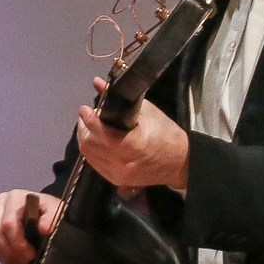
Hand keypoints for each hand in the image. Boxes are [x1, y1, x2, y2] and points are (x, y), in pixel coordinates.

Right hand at [0, 189, 60, 263]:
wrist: (44, 212)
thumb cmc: (50, 211)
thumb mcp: (58, 211)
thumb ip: (53, 217)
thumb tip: (44, 228)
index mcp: (15, 197)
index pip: (8, 222)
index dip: (17, 242)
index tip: (31, 254)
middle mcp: (0, 204)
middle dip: (10, 251)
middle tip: (27, 260)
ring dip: (5, 255)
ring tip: (22, 261)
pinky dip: (0, 255)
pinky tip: (14, 259)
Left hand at [77, 77, 189, 194]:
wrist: (180, 162)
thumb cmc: (166, 133)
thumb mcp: (147, 111)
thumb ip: (119, 98)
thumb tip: (98, 83)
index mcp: (133, 145)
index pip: (102, 133)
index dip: (89, 119)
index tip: (84, 109)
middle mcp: (122, 162)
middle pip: (90, 144)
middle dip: (84, 128)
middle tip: (87, 116)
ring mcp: (118, 174)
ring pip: (88, 155)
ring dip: (85, 138)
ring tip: (89, 127)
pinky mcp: (115, 180)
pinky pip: (94, 164)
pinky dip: (91, 151)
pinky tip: (95, 141)